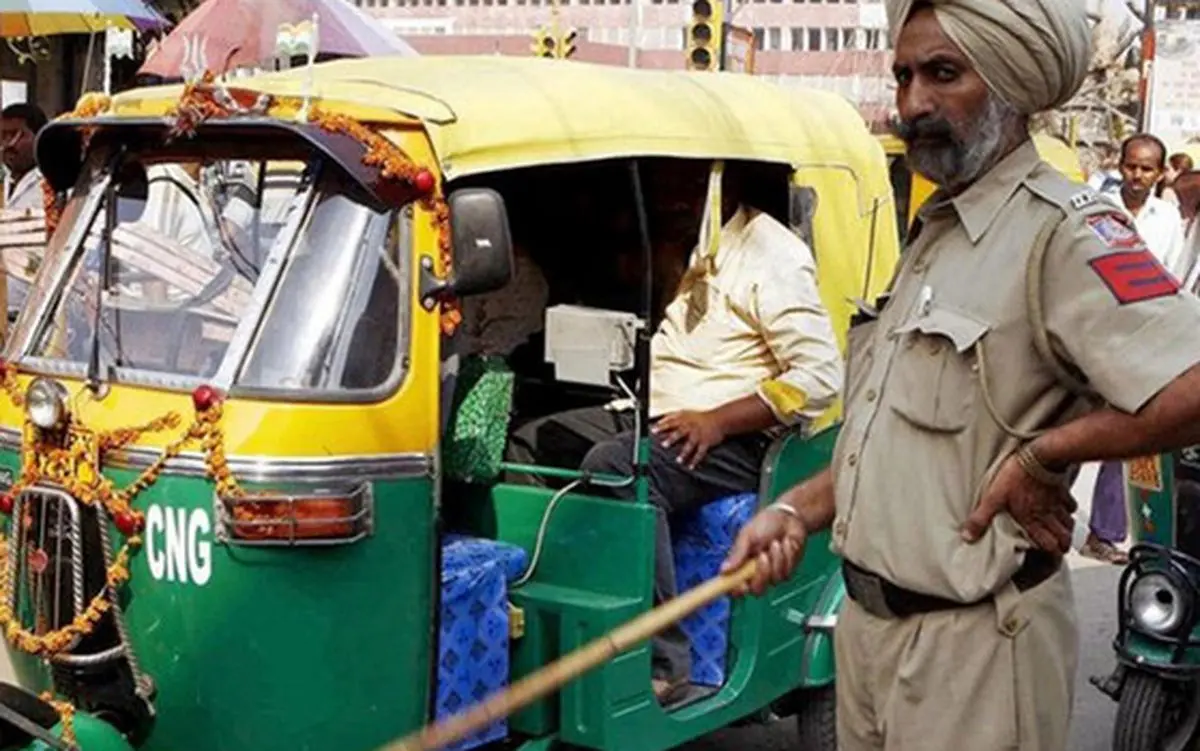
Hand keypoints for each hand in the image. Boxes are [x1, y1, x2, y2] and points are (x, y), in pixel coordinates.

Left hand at [652, 410, 725, 468]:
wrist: (718, 419)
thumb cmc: (699, 418)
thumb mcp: (684, 413)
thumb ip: (670, 417)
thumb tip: (657, 421)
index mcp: (684, 419)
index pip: (670, 421)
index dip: (661, 426)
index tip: (653, 431)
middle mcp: (690, 426)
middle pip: (680, 432)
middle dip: (672, 438)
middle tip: (664, 445)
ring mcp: (698, 434)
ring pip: (691, 444)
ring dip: (684, 453)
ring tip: (679, 460)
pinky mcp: (706, 442)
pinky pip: (701, 452)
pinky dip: (696, 460)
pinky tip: (691, 466)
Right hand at [720, 507, 807, 596]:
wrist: (788, 517)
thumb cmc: (765, 524)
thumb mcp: (748, 535)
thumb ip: (737, 553)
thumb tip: (723, 570)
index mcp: (742, 565)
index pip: (735, 586)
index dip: (736, 591)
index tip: (741, 585)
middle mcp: (755, 573)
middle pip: (756, 590)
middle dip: (761, 574)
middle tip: (762, 555)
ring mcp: (772, 573)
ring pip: (774, 581)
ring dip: (776, 559)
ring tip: (776, 542)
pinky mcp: (787, 571)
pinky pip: (786, 573)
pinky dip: (787, 557)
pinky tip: (786, 543)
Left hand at [961, 453, 1076, 554]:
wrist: (1040, 455)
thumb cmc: (1017, 475)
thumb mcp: (993, 497)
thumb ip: (981, 518)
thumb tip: (968, 537)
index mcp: (1032, 520)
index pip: (1050, 546)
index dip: (1050, 552)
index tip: (1044, 553)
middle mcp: (1048, 515)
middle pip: (1065, 538)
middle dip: (1062, 544)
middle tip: (1055, 544)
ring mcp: (1057, 503)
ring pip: (1070, 523)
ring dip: (1065, 528)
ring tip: (1057, 529)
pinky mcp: (1062, 489)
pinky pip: (1070, 504)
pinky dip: (1068, 508)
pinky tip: (1060, 507)